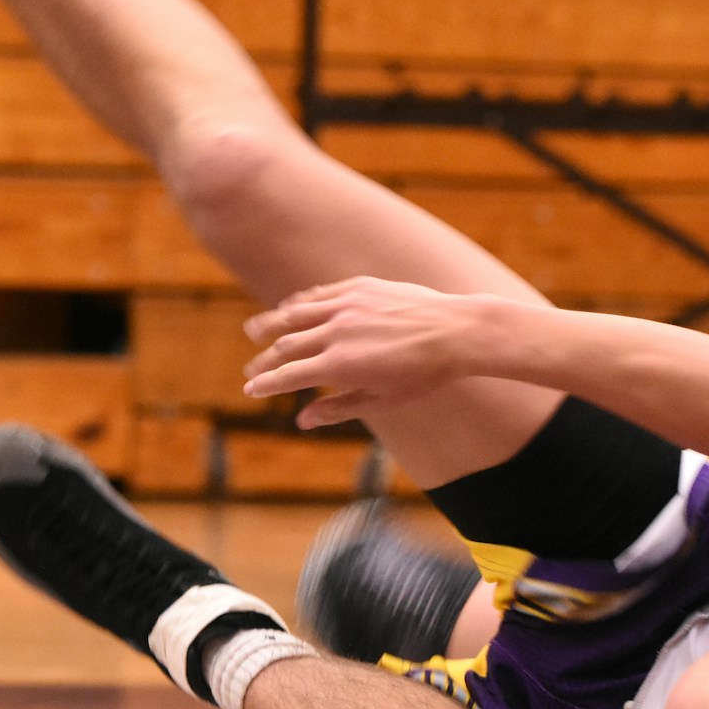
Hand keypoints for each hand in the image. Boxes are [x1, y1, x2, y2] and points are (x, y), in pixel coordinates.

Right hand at [242, 278, 502, 428]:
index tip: (251, 389)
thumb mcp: (382, 400)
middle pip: (286, 345)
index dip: (266, 384)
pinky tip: (291, 309)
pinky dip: (300, 303)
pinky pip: (319, 295)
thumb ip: (339, 408)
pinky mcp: (359, 287)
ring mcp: (346, 305)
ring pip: (296, 314)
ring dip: (271, 324)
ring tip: (253, 331)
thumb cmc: (424, 374)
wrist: (457, 332)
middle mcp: (337, 332)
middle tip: (251, 369)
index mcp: (340, 365)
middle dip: (265, 360)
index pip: (289, 375)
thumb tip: (303, 420)